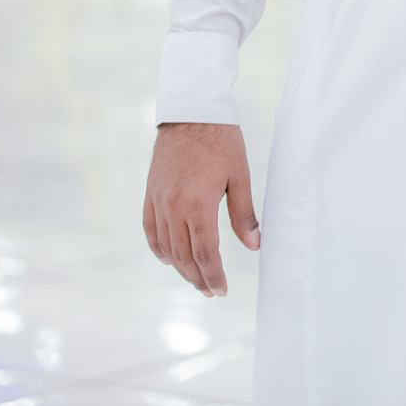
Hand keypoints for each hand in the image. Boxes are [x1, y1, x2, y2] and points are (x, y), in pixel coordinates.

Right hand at [143, 122, 258, 296]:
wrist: (191, 113)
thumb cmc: (222, 141)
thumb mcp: (240, 176)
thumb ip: (244, 214)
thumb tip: (255, 246)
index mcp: (197, 204)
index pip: (205, 252)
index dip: (213, 275)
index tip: (222, 291)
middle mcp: (173, 207)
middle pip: (183, 255)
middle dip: (198, 277)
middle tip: (212, 291)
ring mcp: (158, 201)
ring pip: (166, 246)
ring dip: (180, 267)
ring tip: (196, 279)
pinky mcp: (150, 194)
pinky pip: (150, 230)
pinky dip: (159, 248)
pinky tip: (169, 258)